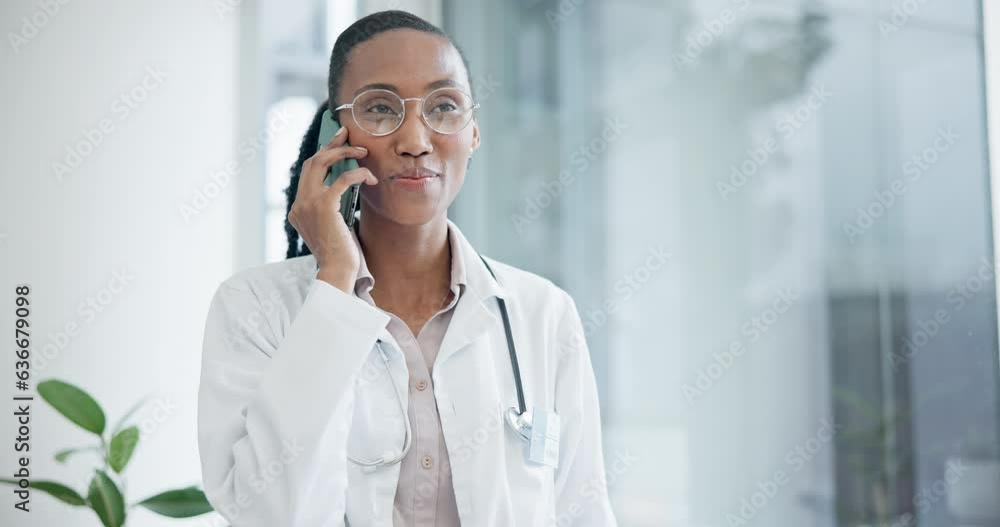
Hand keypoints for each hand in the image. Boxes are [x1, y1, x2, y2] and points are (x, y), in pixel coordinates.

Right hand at [288, 125, 378, 291]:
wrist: (338, 273)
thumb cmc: (341, 255)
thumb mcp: (332, 228)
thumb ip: (332, 210)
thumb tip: (346, 191)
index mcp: (298, 210)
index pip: (308, 174)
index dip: (323, 157)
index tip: (337, 145)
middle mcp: (299, 204)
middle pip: (311, 163)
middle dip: (330, 146)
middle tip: (346, 134)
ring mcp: (308, 204)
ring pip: (321, 163)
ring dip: (344, 153)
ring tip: (363, 150)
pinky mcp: (324, 206)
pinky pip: (342, 179)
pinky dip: (358, 173)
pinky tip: (370, 177)